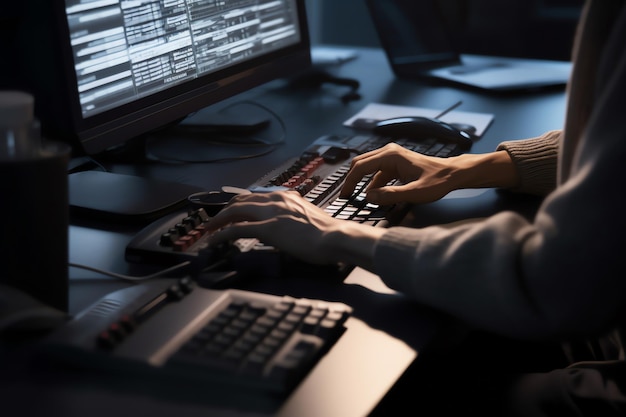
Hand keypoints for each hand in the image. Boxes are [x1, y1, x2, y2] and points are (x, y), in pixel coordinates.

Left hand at [206, 191, 383, 266]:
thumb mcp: (307, 217)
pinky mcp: (267, 228)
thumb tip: (284, 225)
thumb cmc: (328, 233)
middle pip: (240, 200)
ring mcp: (270, 213)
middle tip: (213, 221)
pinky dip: (221, 234)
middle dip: (224, 211)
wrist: (336, 238)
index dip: (238, 203)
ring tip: (208, 230)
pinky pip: (236, 229)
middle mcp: (276, 200)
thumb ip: (293, 216)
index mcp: (286, 196)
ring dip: (218, 221)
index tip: (230, 210)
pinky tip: (212, 241)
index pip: (254, 196)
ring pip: (235, 211)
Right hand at [339, 143, 464, 204]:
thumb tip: (369, 197)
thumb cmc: (437, 181)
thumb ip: (390, 195)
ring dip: (362, 183)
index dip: (350, 182)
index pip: (361, 167)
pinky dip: (373, 184)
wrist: (453, 174)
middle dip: (351, 180)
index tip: (344, 195)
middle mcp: (389, 152)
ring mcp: (392, 157)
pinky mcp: (396, 164)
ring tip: (357, 198)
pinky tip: (374, 196)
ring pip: (369, 169)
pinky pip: (378, 173)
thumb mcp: (414, 193)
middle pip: (361, 164)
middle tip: (345, 196)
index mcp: (391, 156)